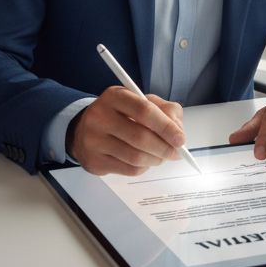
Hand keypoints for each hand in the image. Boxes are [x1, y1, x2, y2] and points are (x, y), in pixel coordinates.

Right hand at [67, 87, 184, 176]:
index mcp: (115, 96)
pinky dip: (143, 167)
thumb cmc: (120, 114)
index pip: (144, 110)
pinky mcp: (94, 161)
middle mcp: (100, 116)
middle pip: (140, 137)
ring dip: (156, 159)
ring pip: (135, 157)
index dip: (166, 126)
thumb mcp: (142, 102)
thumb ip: (166, 111)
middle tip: (176, 153)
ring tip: (162, 156)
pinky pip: (128, 170)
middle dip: (164, 148)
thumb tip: (178, 131)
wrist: (84, 129)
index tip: (180, 139)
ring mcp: (94, 140)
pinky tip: (145, 161)